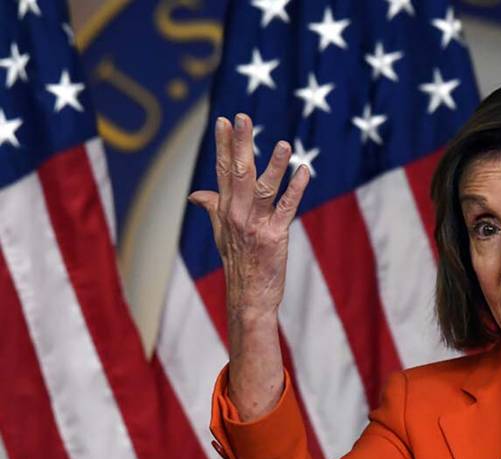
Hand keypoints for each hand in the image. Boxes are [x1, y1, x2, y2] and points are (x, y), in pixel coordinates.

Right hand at [188, 113, 309, 322]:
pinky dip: (296, 189)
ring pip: (262, 188)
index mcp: (225, 210)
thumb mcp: (220, 234)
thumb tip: (195, 194)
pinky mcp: (274, 236)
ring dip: (274, 165)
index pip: (222, 170)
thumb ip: (211, 208)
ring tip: (284, 143)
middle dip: (241, 143)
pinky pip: (287, 208)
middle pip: (238, 172)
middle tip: (243, 116)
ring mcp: (255, 225)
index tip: (224, 120)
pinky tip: (304, 171)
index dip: (224, 145)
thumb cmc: (238, 264)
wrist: (247, 297)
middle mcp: (236, 214)